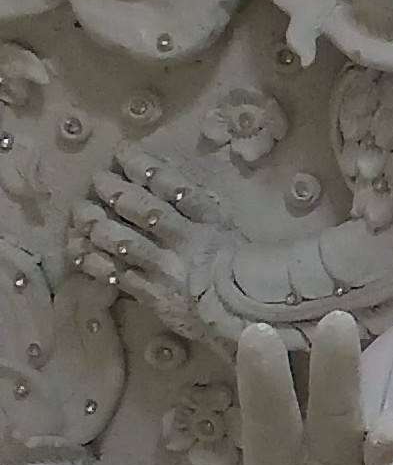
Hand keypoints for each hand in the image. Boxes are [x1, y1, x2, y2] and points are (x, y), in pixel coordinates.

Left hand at [68, 143, 228, 343]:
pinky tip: (78, 249)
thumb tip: (163, 180)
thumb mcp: (225, 225)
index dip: (144, 166)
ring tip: (81, 212)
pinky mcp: (153, 294)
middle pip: (143, 209)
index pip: (173, 186)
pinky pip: (118, 274)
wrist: (242, 312)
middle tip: (98, 180)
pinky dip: (95, 261)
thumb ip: (197, 204)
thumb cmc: (237, 265)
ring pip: (125, 241)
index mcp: (208, 218)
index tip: (122, 152)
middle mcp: (185, 239)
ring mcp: (166, 268)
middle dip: (115, 192)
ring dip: (98, 225)